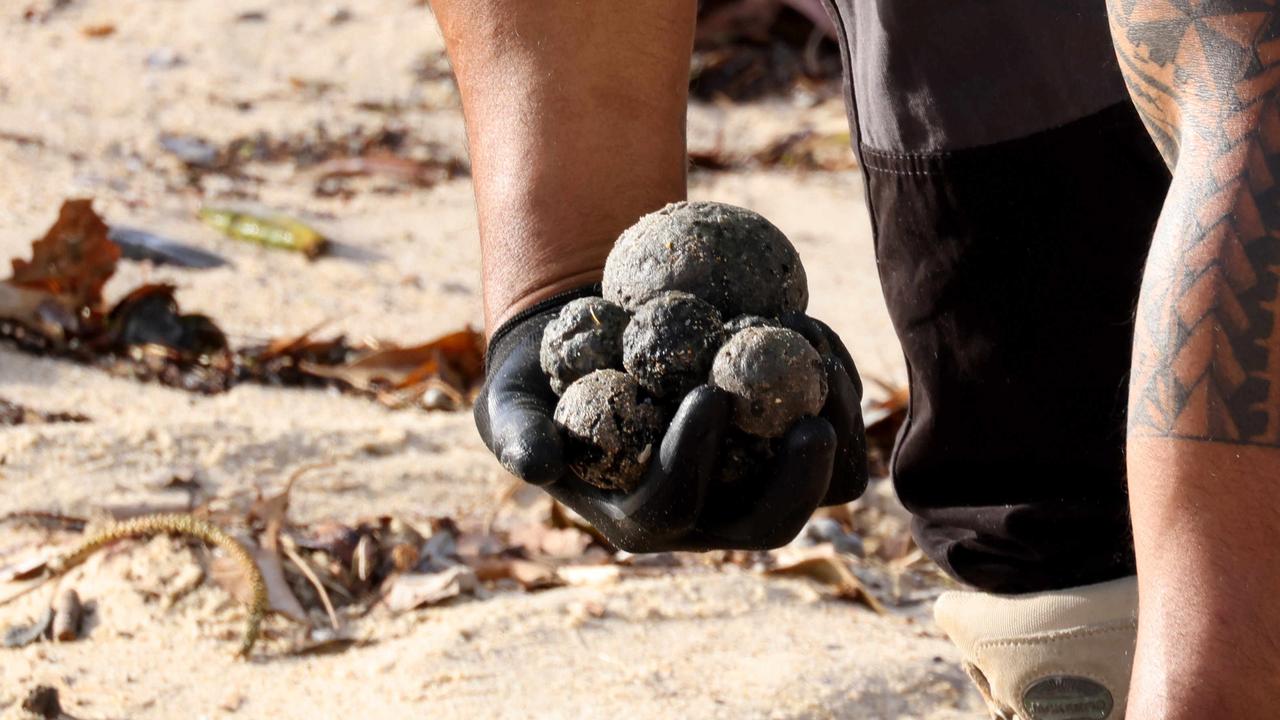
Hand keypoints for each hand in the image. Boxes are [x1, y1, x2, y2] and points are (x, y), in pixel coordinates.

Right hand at [474, 288, 867, 551]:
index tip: (708, 393)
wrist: (590, 345)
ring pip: (821, 485)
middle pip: (768, 523)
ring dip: (838, 428)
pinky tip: (817, 330)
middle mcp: (706, 513)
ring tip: (822, 353)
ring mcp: (753, 481)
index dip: (692, 459)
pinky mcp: (784, 442)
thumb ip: (515, 432)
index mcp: (638, 515)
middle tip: (813, 420)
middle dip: (798, 480)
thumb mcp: (509, 400)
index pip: (672, 506)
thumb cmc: (543, 378)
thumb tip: (536, 465)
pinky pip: (834, 431)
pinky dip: (834, 384)